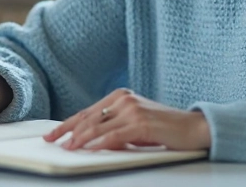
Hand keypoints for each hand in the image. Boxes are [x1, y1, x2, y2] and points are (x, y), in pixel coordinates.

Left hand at [43, 88, 210, 151]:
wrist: (193, 127)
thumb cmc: (164, 127)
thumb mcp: (134, 125)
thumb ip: (114, 128)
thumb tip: (90, 141)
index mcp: (120, 97)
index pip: (87, 112)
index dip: (67, 124)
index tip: (52, 134)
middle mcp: (124, 99)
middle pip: (88, 118)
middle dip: (68, 131)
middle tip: (52, 141)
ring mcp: (133, 110)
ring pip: (99, 127)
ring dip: (81, 138)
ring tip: (68, 147)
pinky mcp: (142, 123)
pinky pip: (116, 135)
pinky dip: (101, 143)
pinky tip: (91, 149)